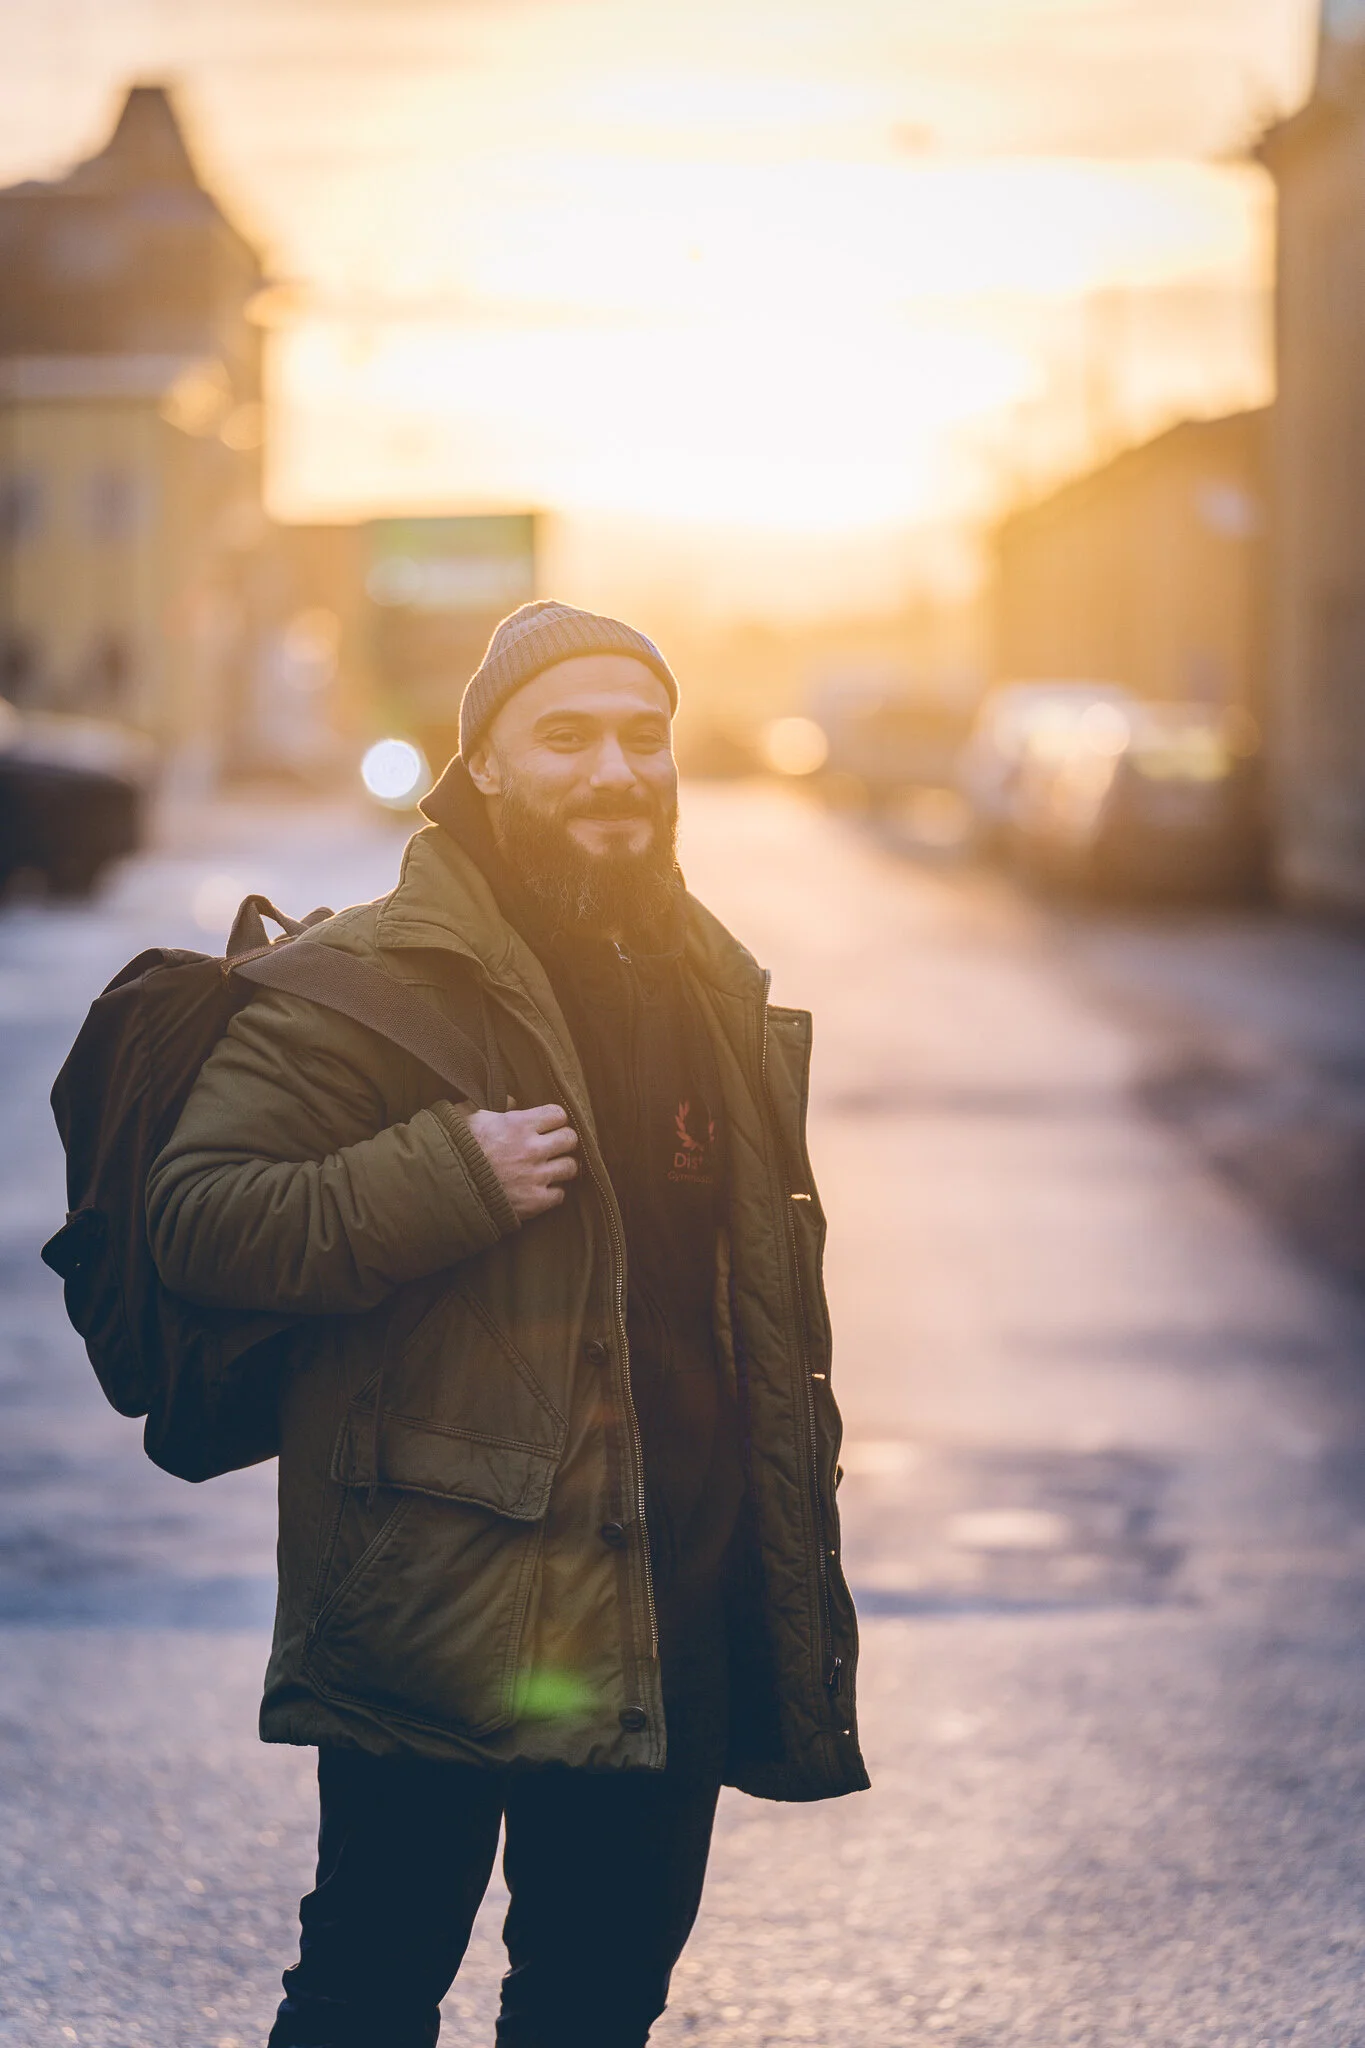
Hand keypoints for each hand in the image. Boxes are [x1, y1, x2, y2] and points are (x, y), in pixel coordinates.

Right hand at [463, 1103, 578, 1220]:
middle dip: (563, 1141)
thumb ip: (494, 1105)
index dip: (554, 1119)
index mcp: (519, 1124)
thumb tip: (512, 1101)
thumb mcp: (468, 1116)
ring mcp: (535, 1176)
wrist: (444, 1187)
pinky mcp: (533, 1201)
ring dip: (561, 1167)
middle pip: (570, 1139)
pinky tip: (540, 1190)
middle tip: (553, 1146)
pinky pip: (559, 1195)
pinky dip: (552, 1193)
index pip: (558, 1115)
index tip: (548, 1125)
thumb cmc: (454, 1148)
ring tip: (550, 1168)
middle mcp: (532, 1149)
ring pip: (570, 1167)